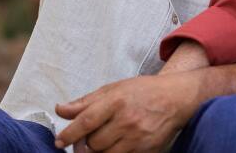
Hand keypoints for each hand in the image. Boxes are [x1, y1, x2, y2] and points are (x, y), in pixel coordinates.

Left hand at [53, 73, 200, 152]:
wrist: (176, 98)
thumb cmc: (142, 91)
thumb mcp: (113, 89)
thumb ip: (86, 102)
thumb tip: (60, 110)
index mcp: (116, 101)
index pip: (87, 121)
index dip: (70, 133)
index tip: (59, 141)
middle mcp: (127, 120)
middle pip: (94, 143)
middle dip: (84, 144)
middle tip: (83, 140)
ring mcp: (138, 138)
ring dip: (97, 151)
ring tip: (99, 142)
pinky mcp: (146, 150)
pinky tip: (114, 146)